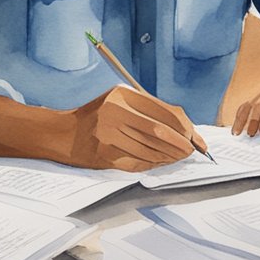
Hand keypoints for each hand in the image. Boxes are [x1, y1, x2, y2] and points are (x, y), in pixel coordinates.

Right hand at [62, 86, 206, 171]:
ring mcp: (109, 135)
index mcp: (122, 96)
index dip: (185, 127)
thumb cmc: (97, 117)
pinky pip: (139, 161)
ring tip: (178, 157)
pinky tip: (161, 161)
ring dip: (170, 156)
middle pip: (160, 132)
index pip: (165, 112)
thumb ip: (149, 111)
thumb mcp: (120, 102)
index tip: (195, 138)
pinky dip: (155, 163)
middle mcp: (115, 113)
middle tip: (191, 151)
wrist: (63, 134)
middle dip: (181, 144)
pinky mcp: (105, 155)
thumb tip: (185, 129)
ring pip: (151, 149)